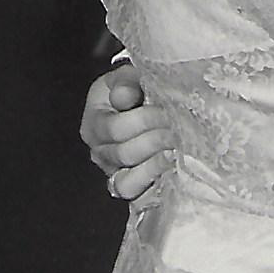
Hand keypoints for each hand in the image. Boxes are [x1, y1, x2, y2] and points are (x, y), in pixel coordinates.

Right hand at [80, 62, 176, 200]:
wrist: (142, 104)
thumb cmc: (135, 90)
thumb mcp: (127, 78)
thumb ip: (125, 81)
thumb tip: (124, 96)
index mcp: (94, 123)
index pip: (115, 128)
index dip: (144, 120)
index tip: (168, 110)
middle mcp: (100, 151)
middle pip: (124, 154)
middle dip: (155, 140)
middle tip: (179, 129)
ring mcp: (113, 172)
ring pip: (127, 180)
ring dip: (155, 164)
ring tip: (177, 149)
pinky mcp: (128, 187)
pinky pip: (134, 194)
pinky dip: (152, 182)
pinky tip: (172, 167)